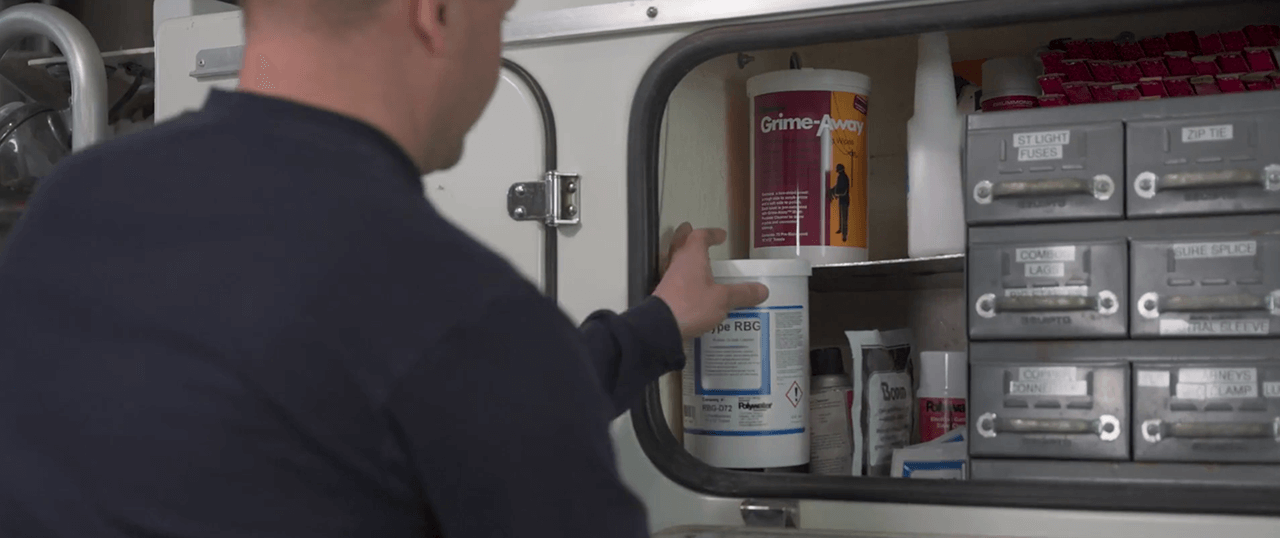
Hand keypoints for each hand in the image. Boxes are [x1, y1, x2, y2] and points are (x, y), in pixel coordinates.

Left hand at [653, 223, 769, 339]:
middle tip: (691, 231)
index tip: (721, 235)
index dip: (711, 233)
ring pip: (674, 259)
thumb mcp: (723, 300)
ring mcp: (668, 278)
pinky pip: (673, 279)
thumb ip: (742, 293)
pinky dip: (681, 277)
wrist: (661, 327)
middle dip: (686, 236)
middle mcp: (677, 263)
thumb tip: (762, 290)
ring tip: (693, 260)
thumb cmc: (691, 305)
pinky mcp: (663, 294)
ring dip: (682, 256)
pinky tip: (689, 286)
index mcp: (692, 256)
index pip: (700, 236)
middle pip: (680, 242)